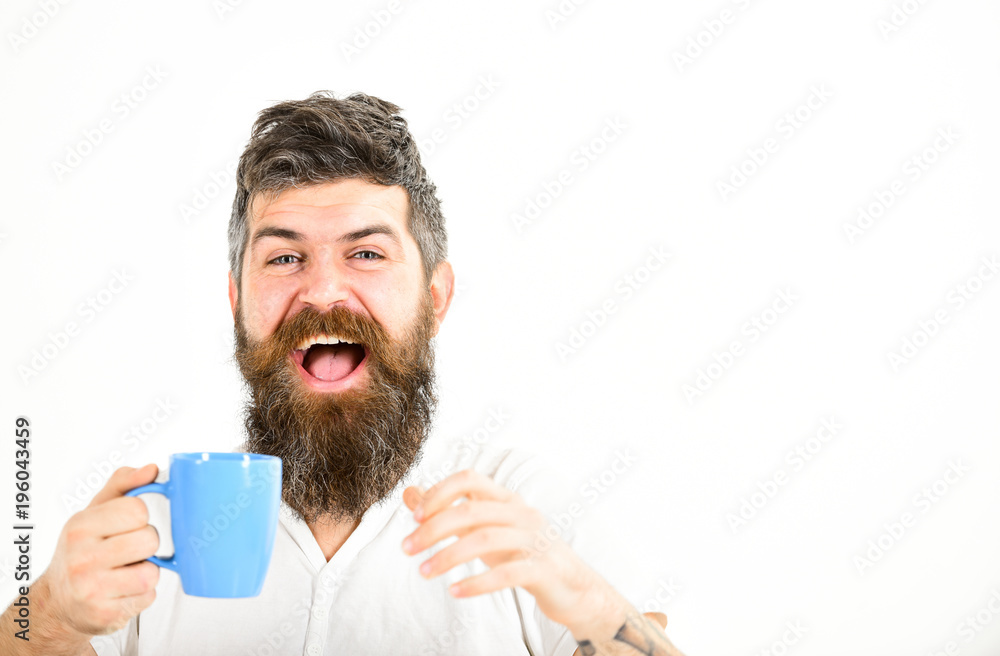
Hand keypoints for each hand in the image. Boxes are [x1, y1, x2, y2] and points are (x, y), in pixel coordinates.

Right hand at [41, 464, 161, 635]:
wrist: (60, 600)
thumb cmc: (84, 550)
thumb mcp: (96, 511)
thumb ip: (124, 484)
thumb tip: (152, 470)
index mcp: (80, 527)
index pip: (136, 510)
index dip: (142, 516)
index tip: (130, 524)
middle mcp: (81, 558)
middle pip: (149, 540)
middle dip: (147, 544)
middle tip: (130, 549)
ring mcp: (92, 589)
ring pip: (152, 572)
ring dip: (147, 571)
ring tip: (128, 570)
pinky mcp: (105, 615)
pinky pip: (148, 596)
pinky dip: (142, 593)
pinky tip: (124, 590)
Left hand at [400, 468, 621, 634]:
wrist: (575, 588)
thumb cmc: (524, 555)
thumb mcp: (484, 530)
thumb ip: (448, 512)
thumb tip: (409, 493)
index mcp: (506, 500)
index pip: (469, 478)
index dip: (439, 493)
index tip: (415, 517)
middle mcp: (521, 513)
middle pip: (470, 511)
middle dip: (433, 529)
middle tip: (406, 549)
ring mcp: (534, 540)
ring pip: (484, 539)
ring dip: (448, 556)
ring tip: (424, 572)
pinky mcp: (542, 570)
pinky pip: (506, 574)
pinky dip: (477, 583)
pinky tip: (455, 591)